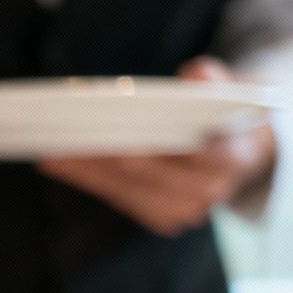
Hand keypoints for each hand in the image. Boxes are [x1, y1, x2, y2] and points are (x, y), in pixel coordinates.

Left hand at [37, 58, 275, 236]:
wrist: (243, 155)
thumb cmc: (225, 115)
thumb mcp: (230, 88)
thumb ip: (213, 78)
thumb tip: (192, 74)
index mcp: (230, 158)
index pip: (182, 152)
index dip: (143, 140)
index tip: (109, 124)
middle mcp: (207, 192)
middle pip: (142, 172)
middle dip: (101, 152)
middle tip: (61, 134)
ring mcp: (183, 211)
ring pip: (122, 189)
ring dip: (83, 169)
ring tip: (49, 150)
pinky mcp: (161, 218)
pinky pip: (117, 197)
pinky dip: (88, 178)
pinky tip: (58, 162)